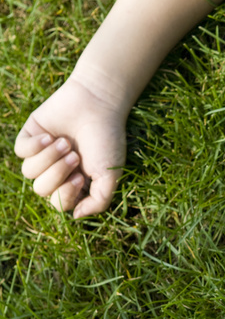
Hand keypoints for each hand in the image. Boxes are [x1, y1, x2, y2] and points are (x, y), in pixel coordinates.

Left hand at [14, 75, 126, 217]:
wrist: (98, 102)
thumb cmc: (107, 138)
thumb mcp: (110, 175)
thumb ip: (98, 202)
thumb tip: (76, 216)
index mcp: (75, 183)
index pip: (59, 204)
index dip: (65, 195)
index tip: (79, 177)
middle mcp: (56, 171)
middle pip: (41, 190)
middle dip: (57, 173)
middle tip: (75, 155)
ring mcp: (42, 154)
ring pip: (29, 172)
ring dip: (49, 158)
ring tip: (65, 142)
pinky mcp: (30, 137)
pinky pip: (20, 152)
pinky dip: (35, 146)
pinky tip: (50, 135)